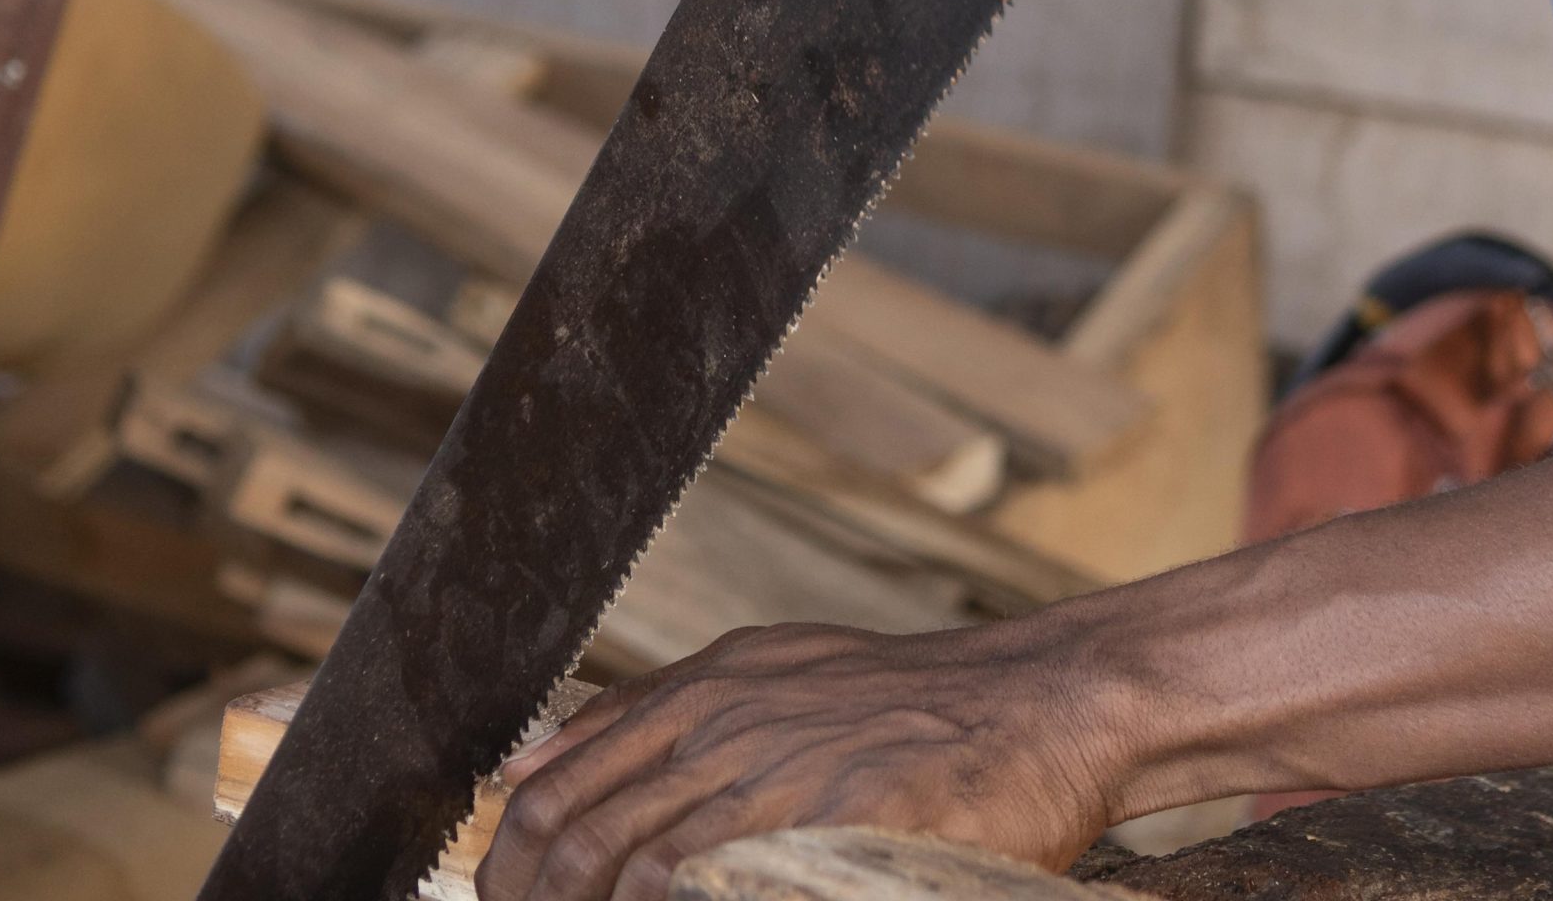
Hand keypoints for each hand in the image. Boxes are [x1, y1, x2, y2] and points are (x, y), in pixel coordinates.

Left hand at [477, 622, 1123, 900]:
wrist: (1041, 700)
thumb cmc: (910, 704)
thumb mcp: (776, 673)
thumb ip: (662, 714)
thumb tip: (529, 768)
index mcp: (708, 684)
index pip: (554, 784)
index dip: (511, 869)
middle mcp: (724, 717)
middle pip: (568, 837)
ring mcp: (774, 768)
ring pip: (625, 868)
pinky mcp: (827, 816)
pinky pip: (702, 882)